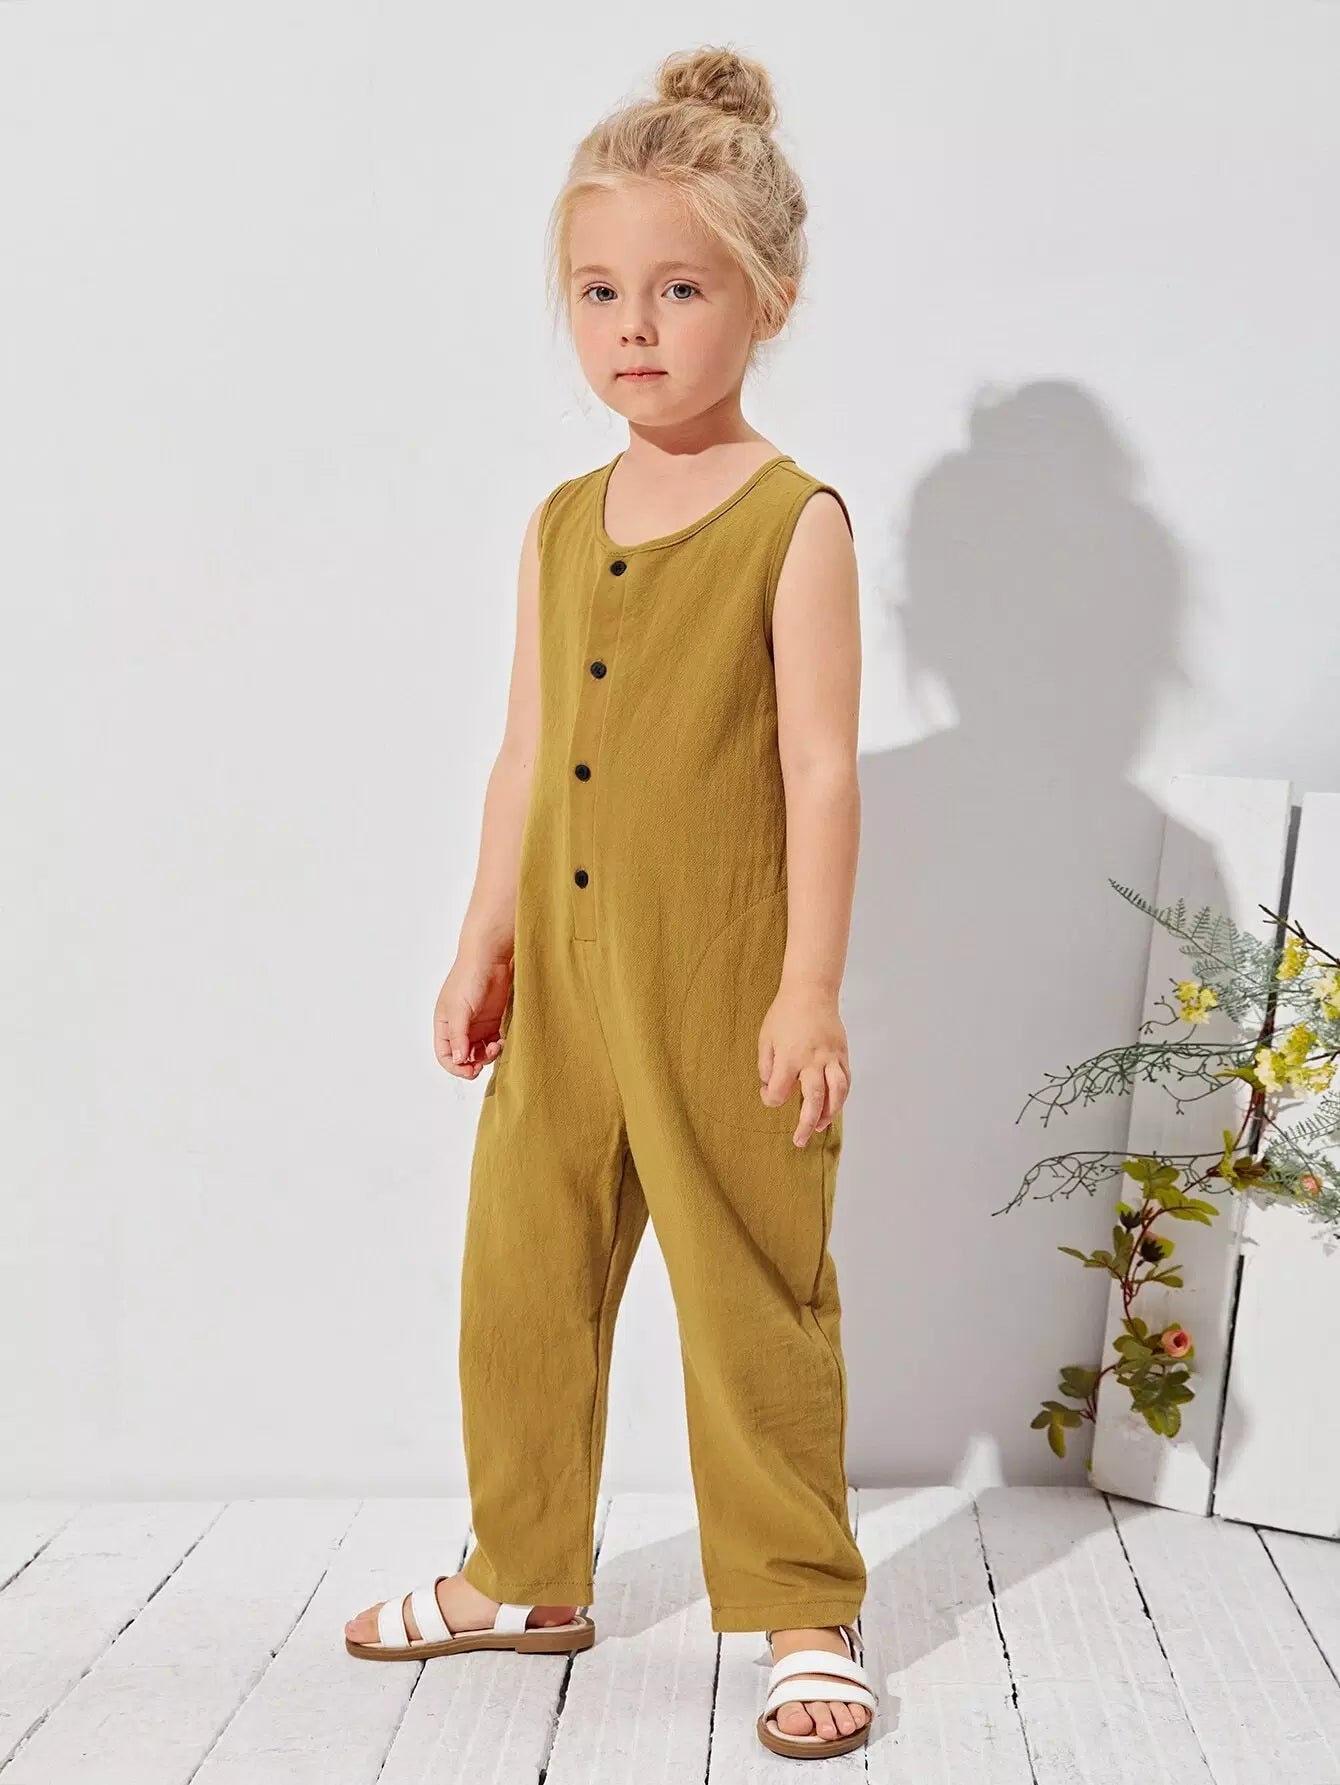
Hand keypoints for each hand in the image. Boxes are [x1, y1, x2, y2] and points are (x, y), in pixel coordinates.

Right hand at [434, 952, 513, 1080]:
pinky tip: (501, 1041)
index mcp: (445, 1024)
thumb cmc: (469, 977)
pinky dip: (497, 1047)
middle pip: (463, 1057)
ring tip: (495, 1046)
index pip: (445, 1054)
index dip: (455, 1067)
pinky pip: (493, 1042)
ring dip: (487, 1055)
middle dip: (473, 1064)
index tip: (469, 1070)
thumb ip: (458, 1035)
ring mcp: (477, 1025)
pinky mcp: (493, 1021)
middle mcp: (460, 1027)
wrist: (491, 957)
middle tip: (484, 1062)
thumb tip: (458, 1059)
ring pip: (480, 1052)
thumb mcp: (459, 1009)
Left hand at [758, 982, 850, 1146]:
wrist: (811, 991)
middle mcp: (811, 1060)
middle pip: (812, 1099)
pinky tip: (833, 1106)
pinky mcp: (842, 1053)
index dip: (769, 1098)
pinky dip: (841, 1097)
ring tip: (821, 1127)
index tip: (767, 1092)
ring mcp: (830, 1057)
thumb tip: (770, 1086)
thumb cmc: (784, 1014)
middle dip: (805, 1124)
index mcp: (788, 1057)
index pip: (778, 1092)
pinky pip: (845, 1080)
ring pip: (836, 1092)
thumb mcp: (765, 1038)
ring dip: (830, 1113)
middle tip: (799, 1141)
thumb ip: (766, 1066)